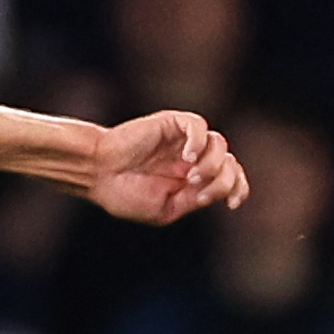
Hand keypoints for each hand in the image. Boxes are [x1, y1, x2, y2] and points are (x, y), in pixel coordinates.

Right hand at [83, 109, 248, 227]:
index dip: (239, 188)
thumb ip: (195, 199)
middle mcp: (191, 157)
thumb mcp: (166, 209)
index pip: (230, 177)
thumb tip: (216, 189)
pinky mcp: (170, 123)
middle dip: (224, 180)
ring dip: (212, 164)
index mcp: (191, 178)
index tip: (233, 204)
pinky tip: (186, 157)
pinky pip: (198, 125)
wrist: (95, 174)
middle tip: (198, 192)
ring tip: (190, 176)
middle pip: (231, 162)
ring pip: (220, 143)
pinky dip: (198, 141)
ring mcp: (182, 139)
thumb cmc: (123, 195)